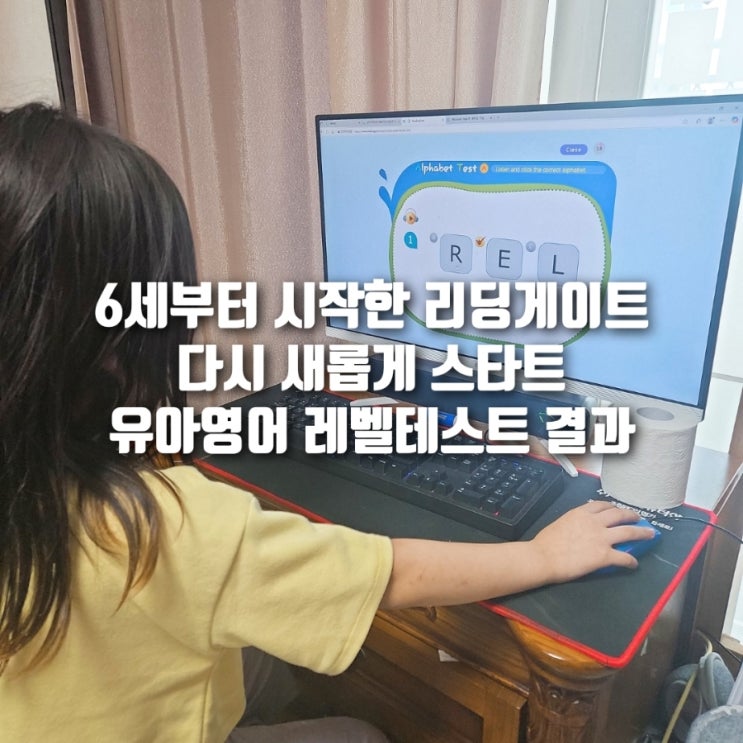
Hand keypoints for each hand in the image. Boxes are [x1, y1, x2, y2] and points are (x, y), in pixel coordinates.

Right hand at [530, 501, 657, 582]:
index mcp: (581, 513)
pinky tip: (634, 564)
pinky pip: (624, 557)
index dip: (613, 507)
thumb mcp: (561, 523)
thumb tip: (580, 528)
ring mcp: (601, 538)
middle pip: (619, 515)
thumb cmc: (546, 542)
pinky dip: (631, 561)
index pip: (602, 505)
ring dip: (641, 533)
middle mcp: (594, 522)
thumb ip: (575, 522)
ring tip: (649, 534)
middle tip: (638, 518)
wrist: (543, 557)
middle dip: (631, 516)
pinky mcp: (604, 555)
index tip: (617, 509)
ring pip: (628, 532)